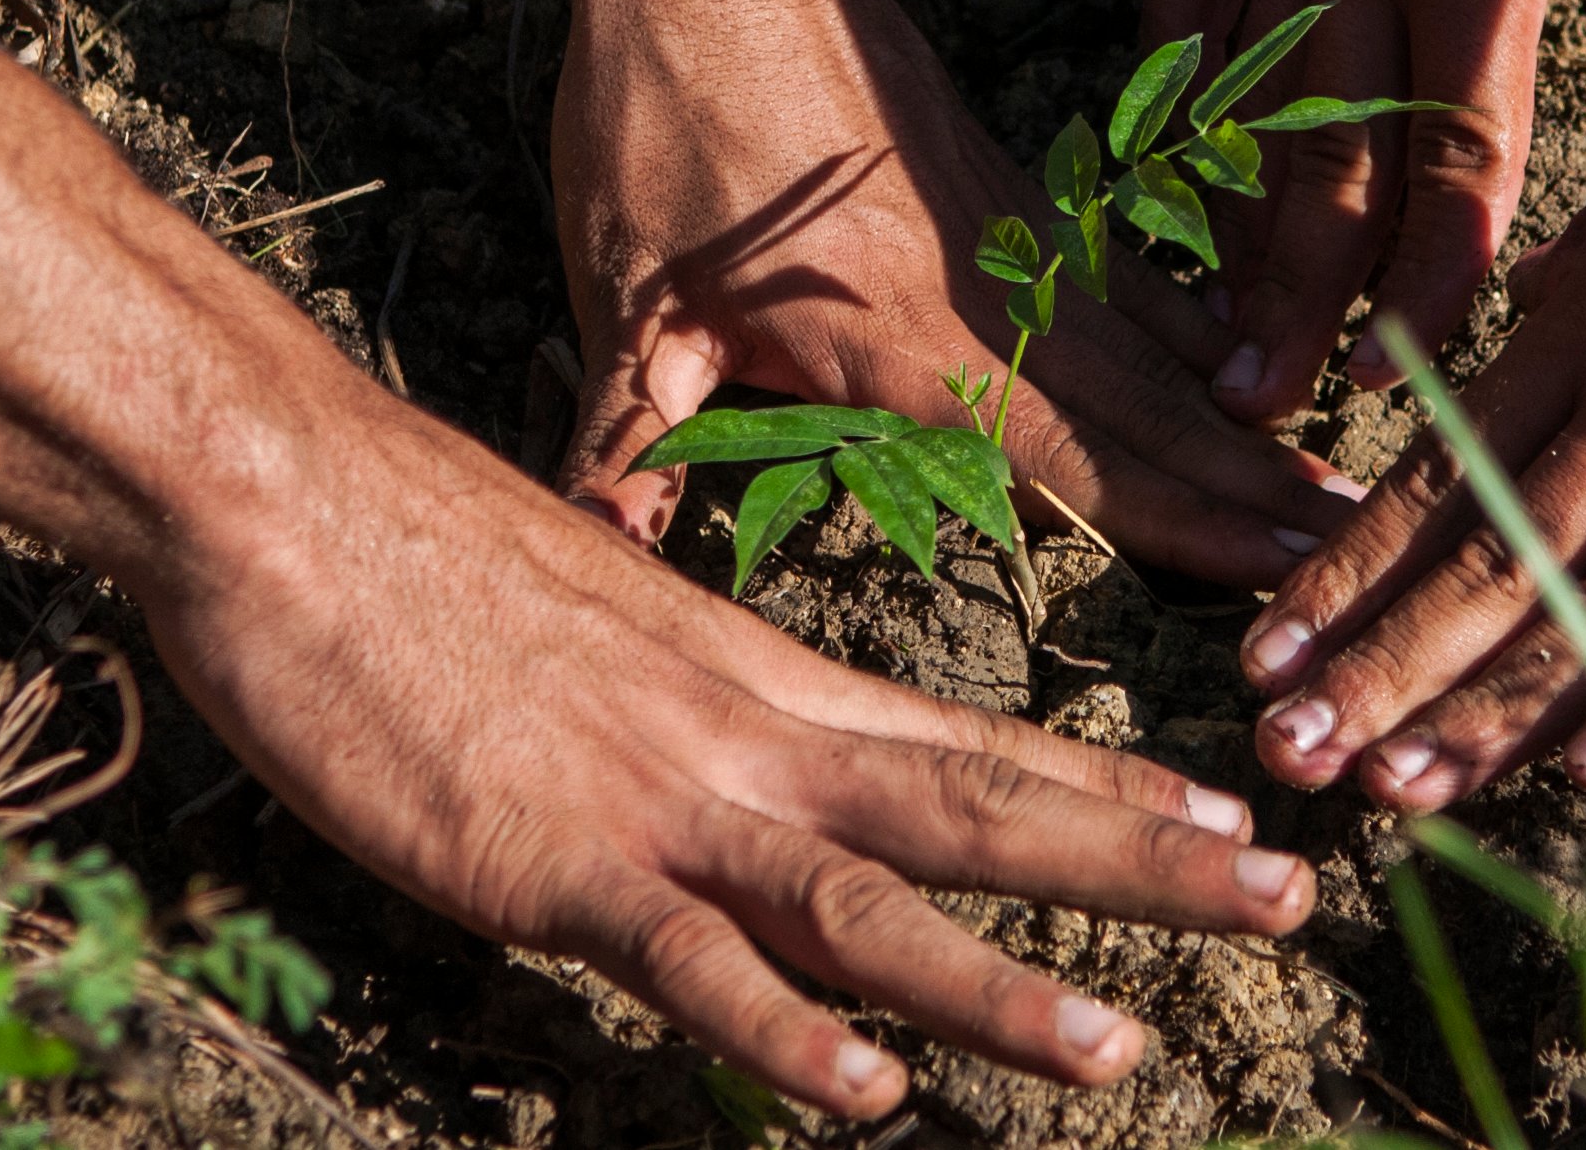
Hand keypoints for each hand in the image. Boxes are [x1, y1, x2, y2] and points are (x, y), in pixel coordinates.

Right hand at [154, 385, 1316, 1116]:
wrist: (296, 496)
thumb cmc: (431, 562)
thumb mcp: (607, 629)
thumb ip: (691, 711)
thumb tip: (735, 773)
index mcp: (766, 678)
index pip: (972, 737)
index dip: (1110, 783)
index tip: (1231, 812)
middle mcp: (750, 736)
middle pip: (979, 810)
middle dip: (1142, 865)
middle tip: (1288, 899)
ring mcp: (661, 799)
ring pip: (867, 904)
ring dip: (995, 987)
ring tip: (1120, 1051)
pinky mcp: (553, 861)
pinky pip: (688, 962)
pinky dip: (782, 1029)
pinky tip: (866, 1092)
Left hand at [551, 0, 1359, 587]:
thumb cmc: (663, 115)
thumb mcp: (627, 294)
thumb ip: (627, 434)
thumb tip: (592, 545)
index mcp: (906, 339)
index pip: (1074, 457)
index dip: (1181, 525)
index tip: (1282, 568)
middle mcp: (989, 293)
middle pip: (1149, 411)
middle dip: (1252, 493)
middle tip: (1358, 550)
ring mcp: (1011, 236)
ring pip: (1153, 348)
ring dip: (1242, 424)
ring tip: (1332, 484)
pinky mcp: (1006, 191)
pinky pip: (1122, 278)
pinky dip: (1191, 328)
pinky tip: (1238, 362)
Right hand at [1145, 0, 1585, 423]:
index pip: (1448, 145)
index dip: (1431, 269)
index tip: (1412, 372)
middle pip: (1322, 146)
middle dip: (1297, 288)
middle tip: (1264, 399)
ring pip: (1244, 83)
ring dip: (1230, 209)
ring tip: (1215, 317)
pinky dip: (1180, 59)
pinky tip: (1178, 131)